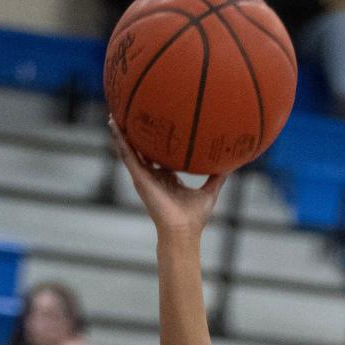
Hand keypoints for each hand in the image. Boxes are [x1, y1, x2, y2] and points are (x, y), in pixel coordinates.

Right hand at [109, 118, 225, 239]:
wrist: (182, 230)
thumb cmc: (194, 217)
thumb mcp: (209, 192)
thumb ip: (217, 177)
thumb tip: (230, 165)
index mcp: (168, 178)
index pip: (160, 157)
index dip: (158, 143)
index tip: (159, 126)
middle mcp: (154, 176)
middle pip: (142, 151)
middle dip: (137, 135)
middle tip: (131, 114)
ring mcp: (144, 176)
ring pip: (130, 150)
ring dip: (122, 133)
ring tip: (114, 114)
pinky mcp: (139, 178)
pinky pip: (127, 155)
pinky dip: (120, 140)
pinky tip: (114, 126)